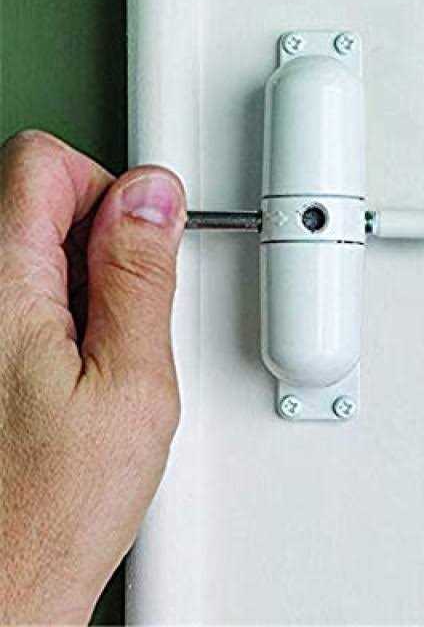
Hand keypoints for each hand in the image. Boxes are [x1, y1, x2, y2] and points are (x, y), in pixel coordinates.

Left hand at [0, 131, 185, 622]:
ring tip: (92, 351)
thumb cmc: (46, 516)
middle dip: (93, 237)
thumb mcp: (131, 389)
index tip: (134, 248)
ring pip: (25, 245)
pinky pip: (17, 294)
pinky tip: (67, 367)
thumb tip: (151, 197)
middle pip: (28, 196)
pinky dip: (53, 311)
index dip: (105, 191)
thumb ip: (140, 279)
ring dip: (75, 278)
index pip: (40, 163)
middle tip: (117, 316)